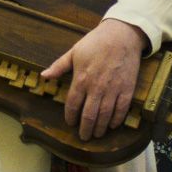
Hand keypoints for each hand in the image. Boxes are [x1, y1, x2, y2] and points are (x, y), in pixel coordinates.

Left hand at [42, 18, 145, 140]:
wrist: (122, 35)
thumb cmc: (96, 42)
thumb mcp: (74, 51)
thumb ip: (59, 66)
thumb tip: (44, 75)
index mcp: (81, 79)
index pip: (72, 105)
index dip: (70, 117)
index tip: (70, 123)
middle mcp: (96, 88)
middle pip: (89, 115)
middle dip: (85, 129)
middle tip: (84, 137)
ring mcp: (113, 89)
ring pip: (104, 116)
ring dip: (99, 128)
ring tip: (96, 135)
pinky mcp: (127, 89)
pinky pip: (121, 110)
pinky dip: (116, 120)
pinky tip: (112, 125)